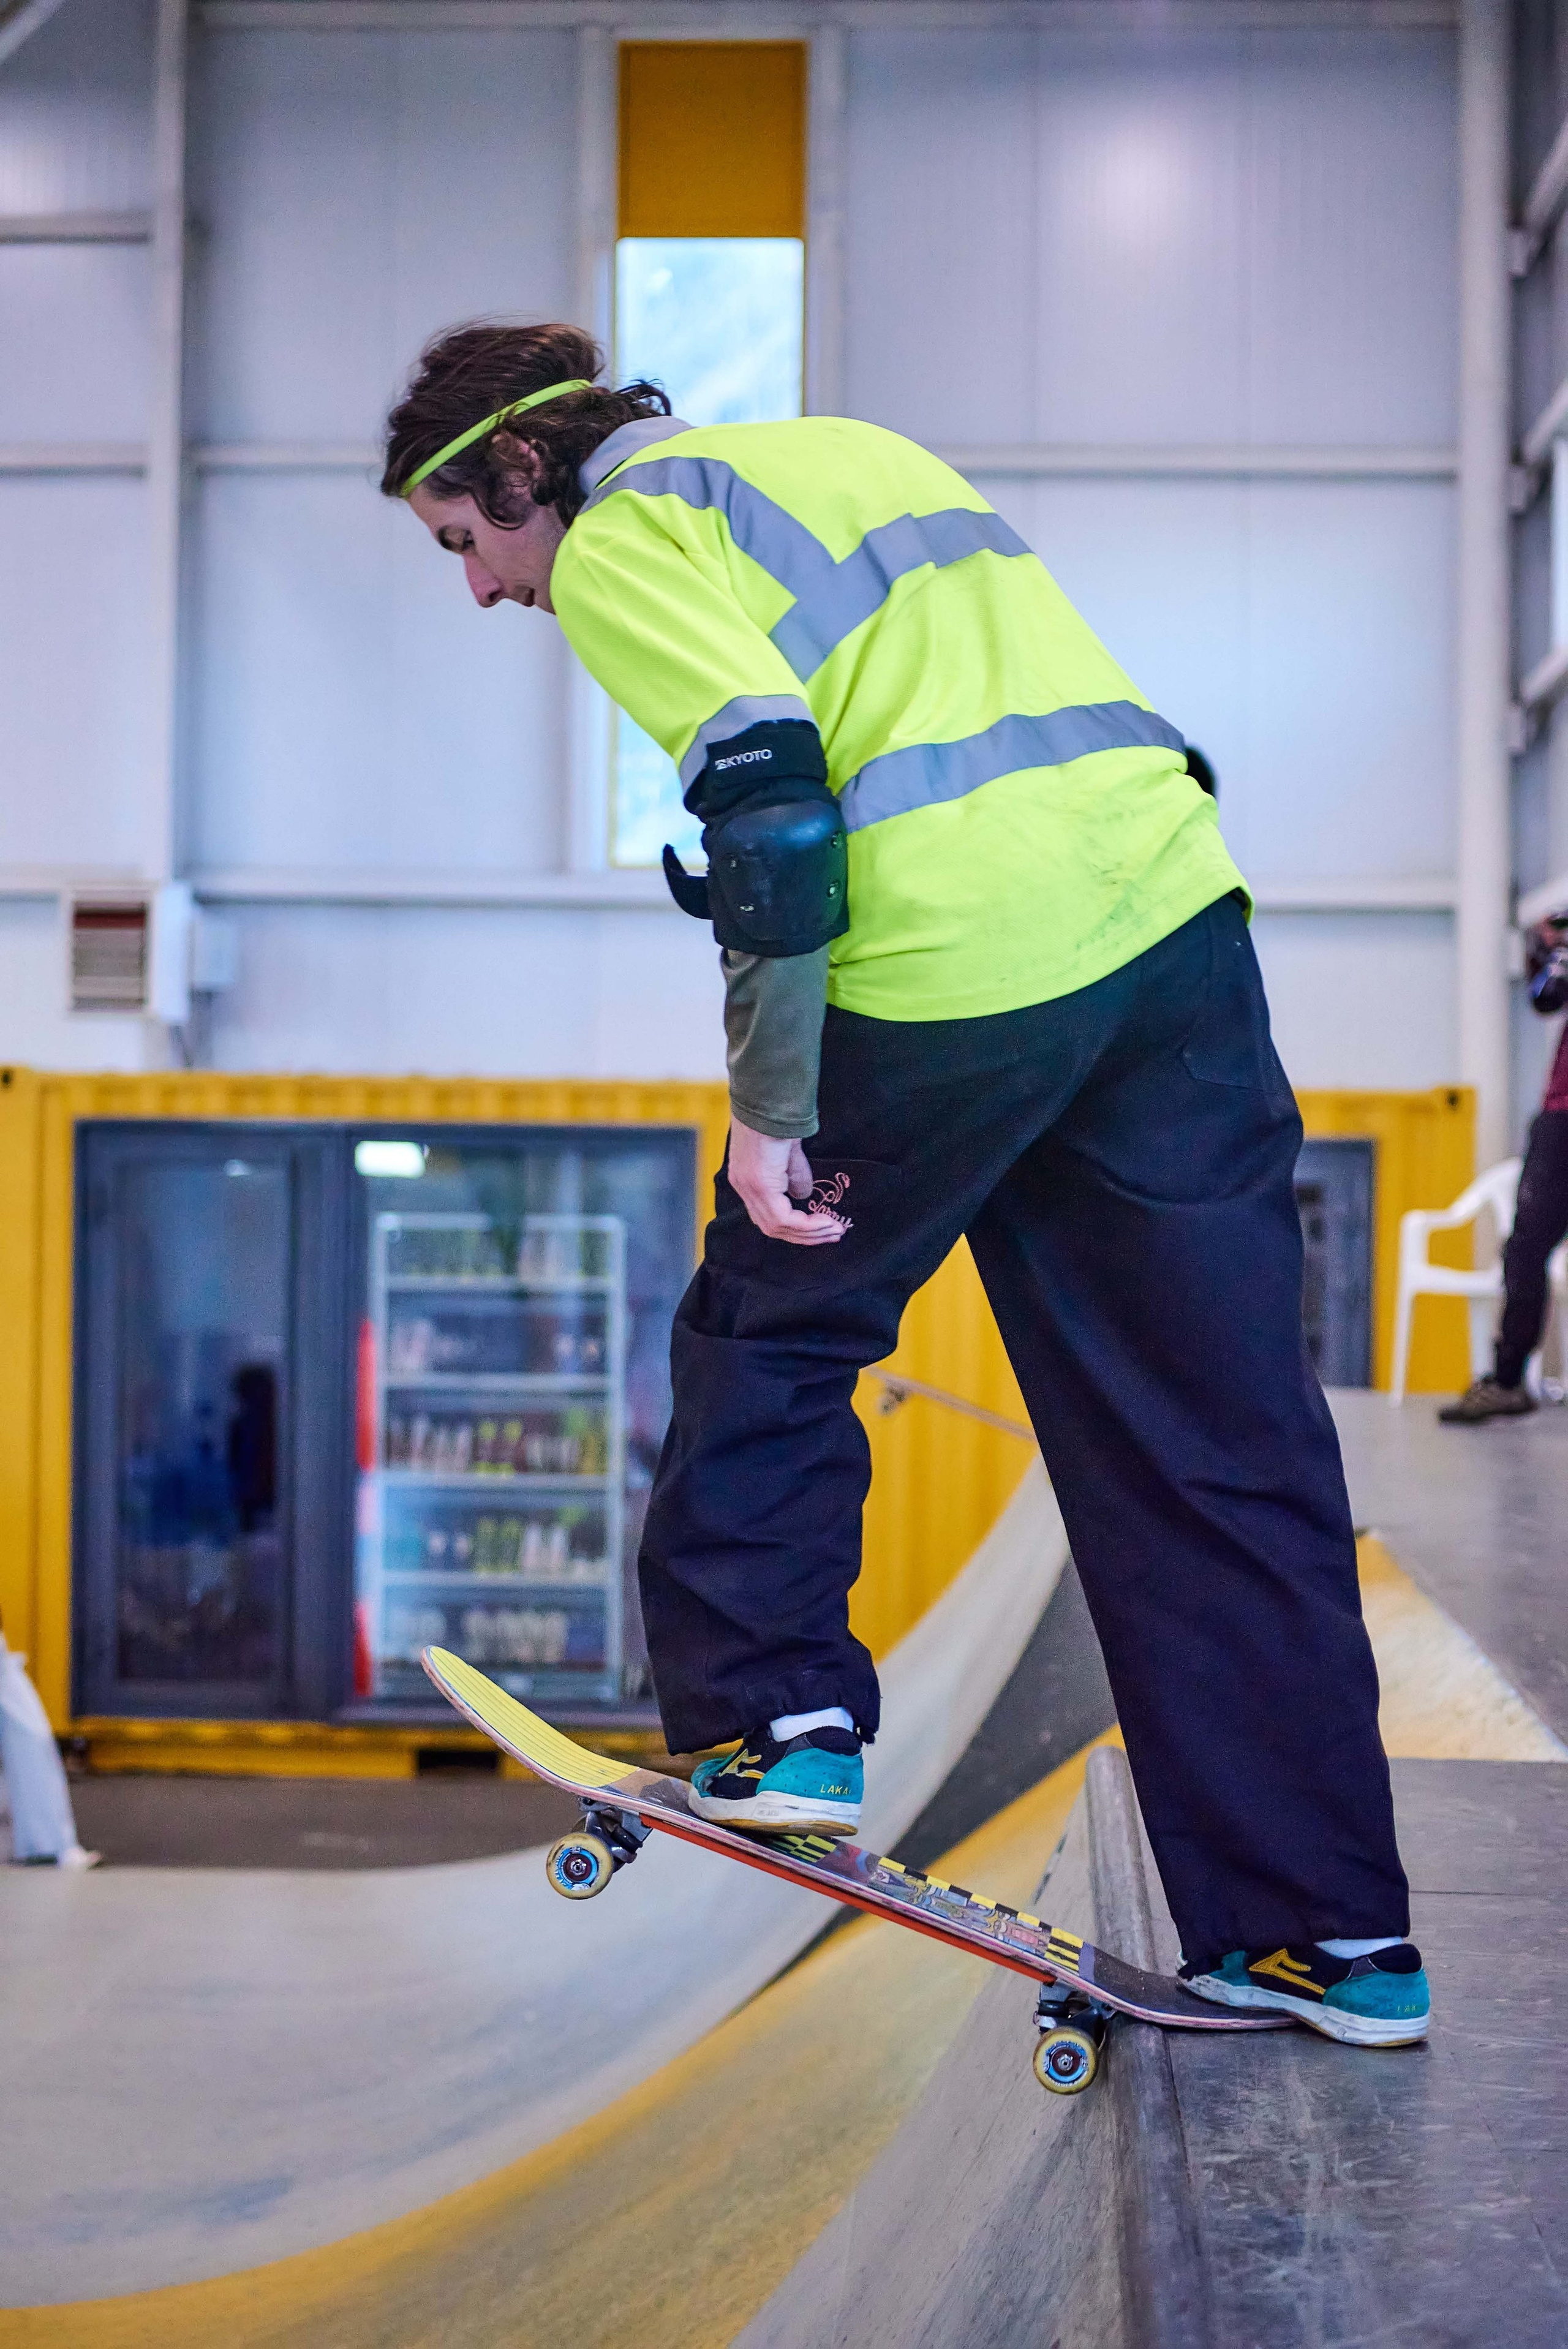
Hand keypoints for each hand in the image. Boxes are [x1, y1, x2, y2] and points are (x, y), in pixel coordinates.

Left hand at [727, 1117, 846, 1245]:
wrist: (770, 1099)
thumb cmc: (777, 1115)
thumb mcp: (787, 1151)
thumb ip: (793, 1174)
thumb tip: (803, 1194)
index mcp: (746, 1179)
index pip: (767, 1216)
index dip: (793, 1228)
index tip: (819, 1228)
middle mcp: (744, 1187)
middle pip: (772, 1227)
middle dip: (805, 1236)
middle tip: (832, 1234)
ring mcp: (750, 1188)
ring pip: (778, 1227)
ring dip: (810, 1232)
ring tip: (834, 1230)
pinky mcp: (760, 1185)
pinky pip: (784, 1218)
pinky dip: (807, 1224)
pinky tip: (825, 1222)